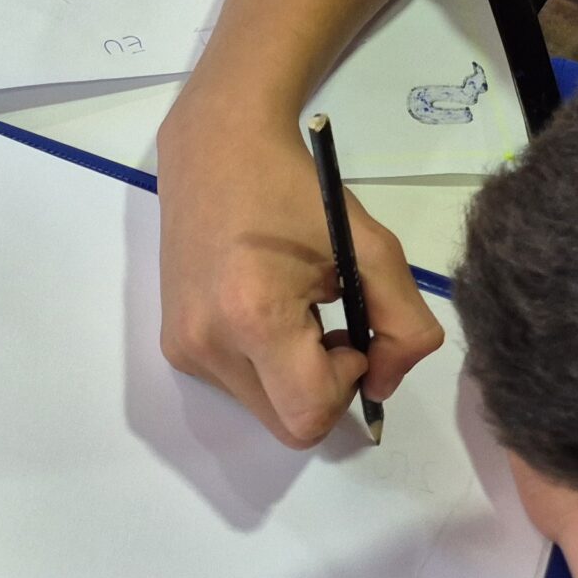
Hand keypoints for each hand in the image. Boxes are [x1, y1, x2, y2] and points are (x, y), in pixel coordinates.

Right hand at [155, 105, 444, 445]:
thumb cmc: (296, 191)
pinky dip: (266, 365)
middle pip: (288, 425)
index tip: (350, 334)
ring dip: (294, 377)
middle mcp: (208, 344)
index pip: (310, 414)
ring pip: (264, 410)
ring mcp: (184, 349)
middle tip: (328, 325)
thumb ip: (403, 326)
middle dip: (323, 389)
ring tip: (293, 309)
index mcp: (254, 317)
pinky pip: (238, 386)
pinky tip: (263, 309)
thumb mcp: (373, 248)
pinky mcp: (174, 346)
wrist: (215, 152)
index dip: (346, 386)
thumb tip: (384, 386)